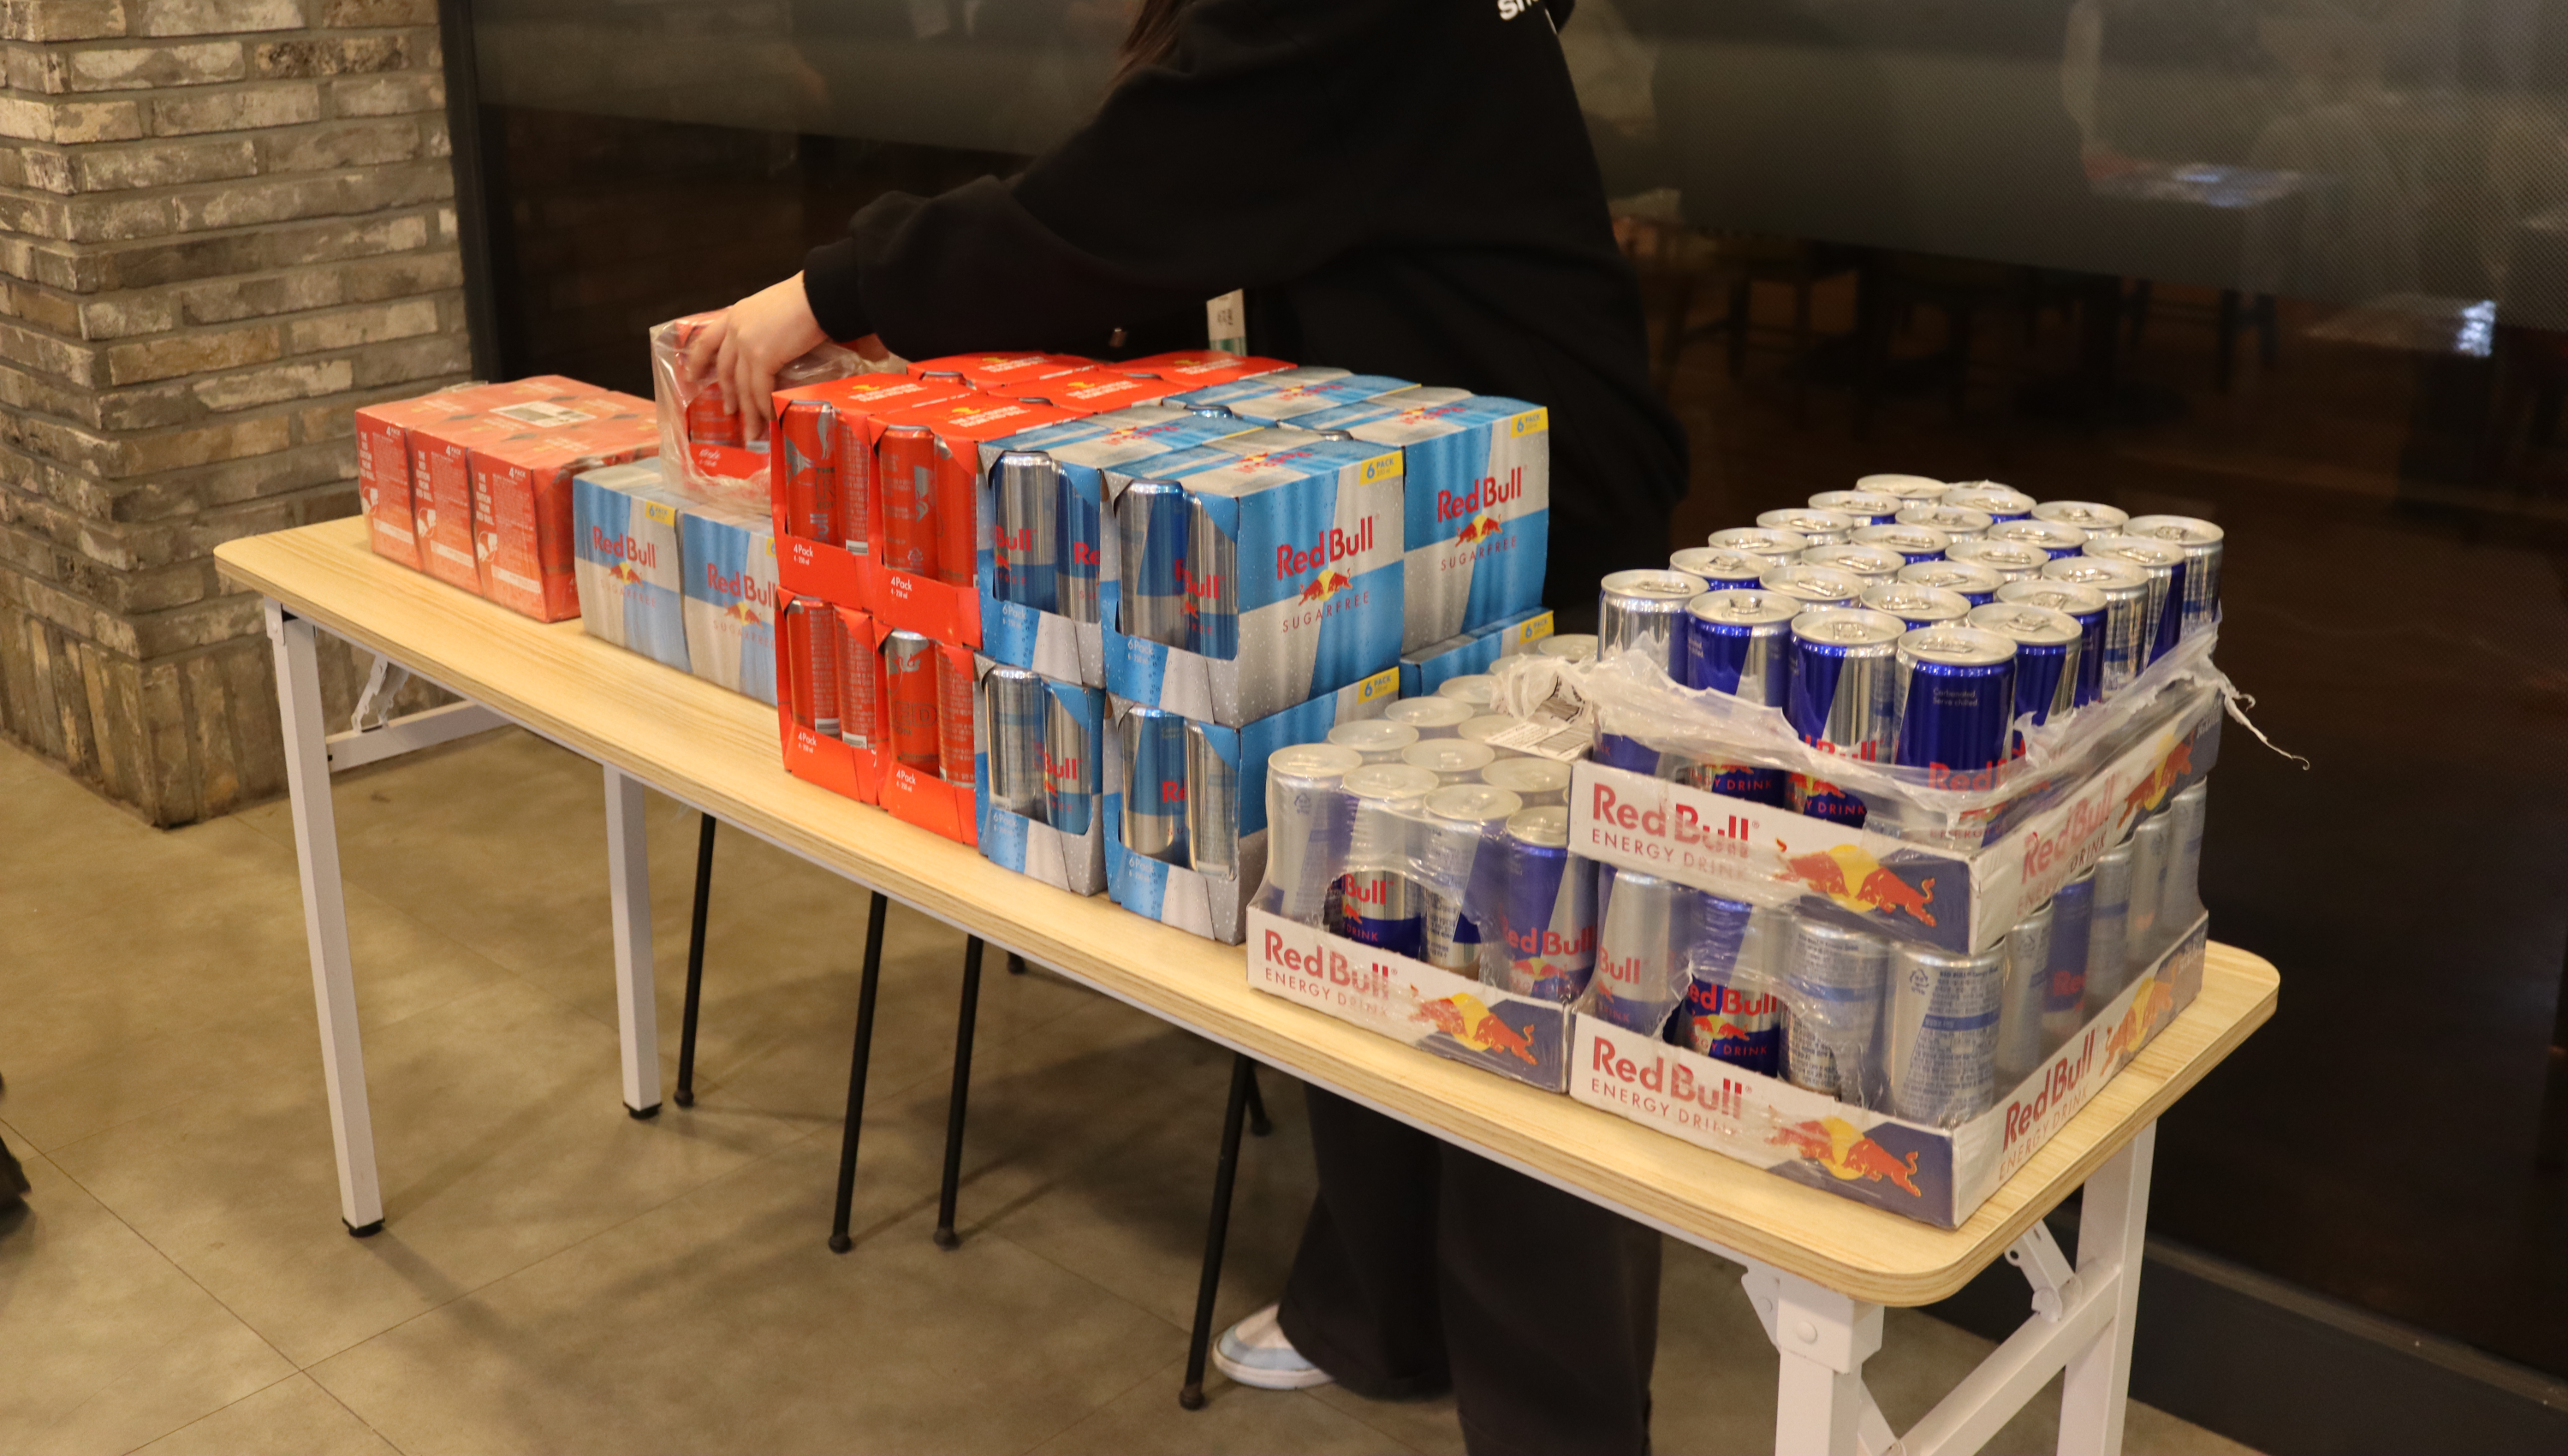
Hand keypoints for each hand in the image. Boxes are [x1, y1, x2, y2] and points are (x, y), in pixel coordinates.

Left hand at [684, 273, 828, 442]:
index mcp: (737, 314)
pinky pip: (759, 389)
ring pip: (741, 385)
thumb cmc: (807, 299)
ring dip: (747, 411)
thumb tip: (775, 349)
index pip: (708, 339)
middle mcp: (736, 329)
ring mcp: (746, 344)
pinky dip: (764, 406)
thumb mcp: (774, 310)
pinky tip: (769, 417)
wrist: (820, 294)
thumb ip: (765, 328)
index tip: (692, 376)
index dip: (698, 360)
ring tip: (751, 429)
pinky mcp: (762, 357)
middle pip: (725, 369)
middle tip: (730, 412)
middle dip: (727, 394)